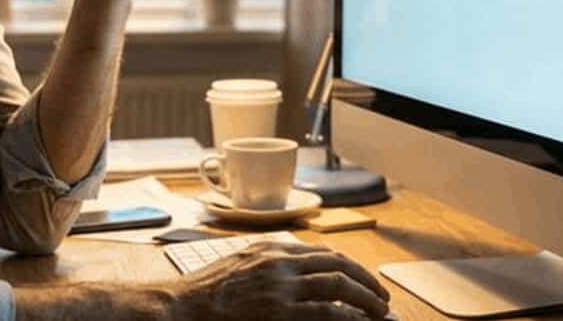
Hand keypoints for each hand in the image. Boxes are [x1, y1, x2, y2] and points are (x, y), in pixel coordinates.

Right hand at [172, 240, 391, 319]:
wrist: (181, 306)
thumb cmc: (204, 291)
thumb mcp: (239, 263)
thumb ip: (267, 263)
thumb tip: (295, 271)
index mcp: (271, 249)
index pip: (322, 252)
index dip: (349, 266)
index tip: (362, 279)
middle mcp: (280, 261)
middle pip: (337, 263)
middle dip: (365, 280)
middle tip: (381, 297)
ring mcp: (281, 286)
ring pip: (338, 285)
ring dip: (365, 298)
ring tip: (379, 312)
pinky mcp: (279, 311)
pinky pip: (326, 311)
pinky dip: (349, 317)